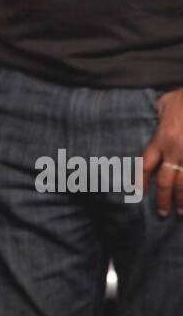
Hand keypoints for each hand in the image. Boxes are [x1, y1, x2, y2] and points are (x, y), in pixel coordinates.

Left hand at [142, 88, 182, 215]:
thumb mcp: (165, 103)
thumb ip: (159, 115)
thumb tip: (156, 116)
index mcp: (160, 138)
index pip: (145, 165)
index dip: (140, 181)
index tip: (137, 193)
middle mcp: (174, 150)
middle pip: (164, 181)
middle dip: (162, 199)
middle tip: (162, 212)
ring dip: (181, 200)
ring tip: (180, 212)